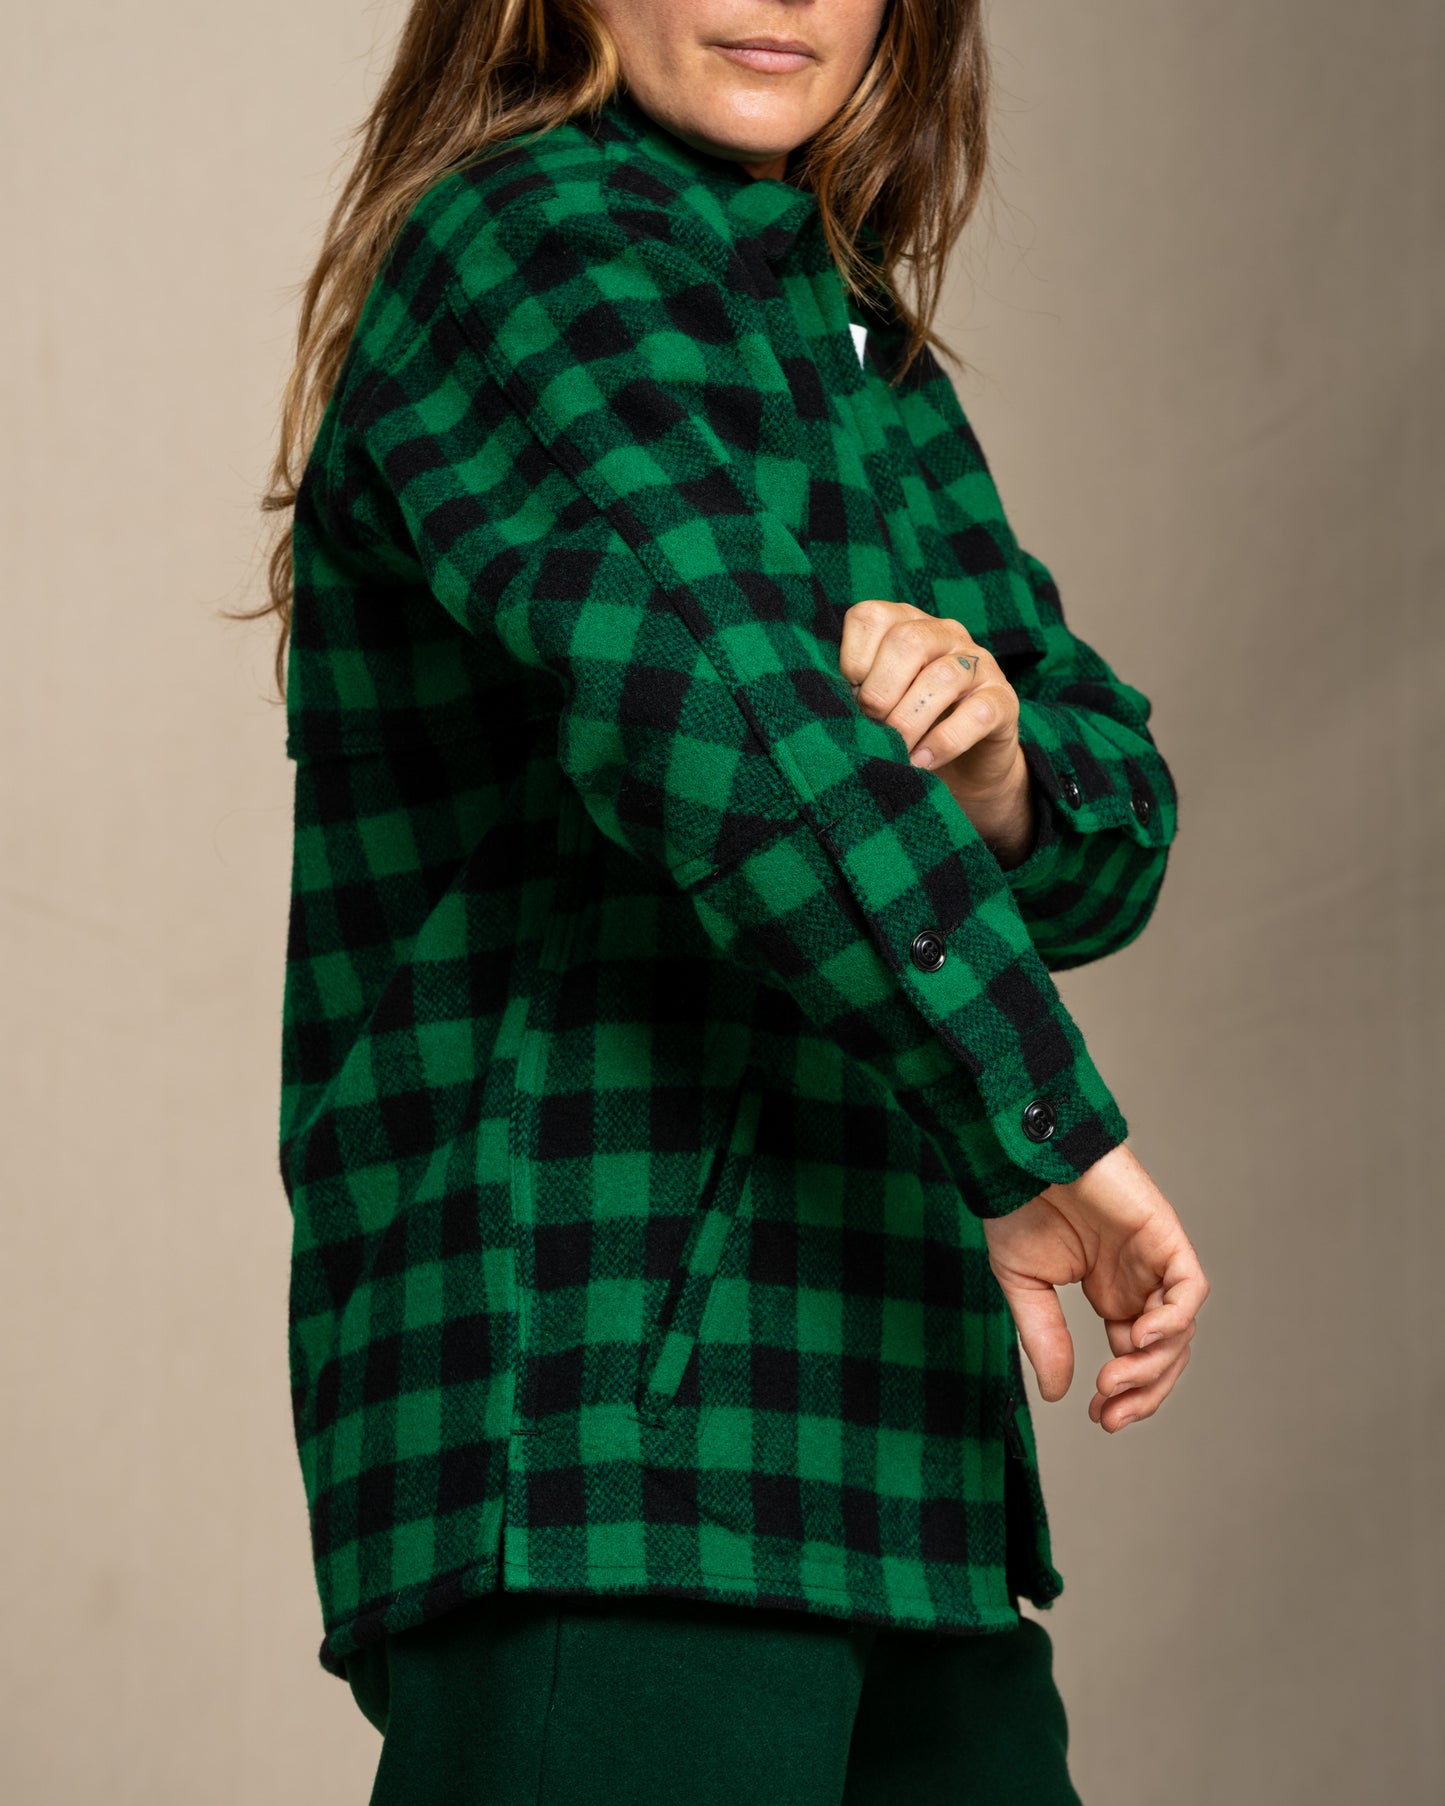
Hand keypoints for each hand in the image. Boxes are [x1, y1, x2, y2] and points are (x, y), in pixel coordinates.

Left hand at [838, 599, 1033, 864]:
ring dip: (910, 721)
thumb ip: (854, 692)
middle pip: (908, 641)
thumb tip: (822, 706)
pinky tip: (922, 762)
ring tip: (895, 752)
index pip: (870, 617)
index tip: (848, 698)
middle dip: (881, 692)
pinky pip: (977, 713)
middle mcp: (944, 634)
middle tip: (872, 728)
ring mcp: (979, 664)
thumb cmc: (905, 731)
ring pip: (944, 677)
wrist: (964, 770)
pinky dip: (944, 742)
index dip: (852, 661)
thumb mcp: (874, 706)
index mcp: (905, 625)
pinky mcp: (1004, 701)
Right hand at [981, 1142, 1208, 1431]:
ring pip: (1179, 1328)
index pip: (1137, 1356)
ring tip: (1113, 1378)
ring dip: (1152, 1365)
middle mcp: (1138, 1279)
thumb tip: (1058, 1394)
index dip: (1127, 1393)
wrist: (1018, 1154)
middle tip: (1110, 1413)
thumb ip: (1045, 1337)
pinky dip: (1173, 1318)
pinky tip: (1139, 1338)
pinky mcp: (1164, 1234)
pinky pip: (1189, 1288)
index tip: (1097, 1416)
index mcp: (1110, 1291)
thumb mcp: (1024, 1285)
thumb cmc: (1016, 1205)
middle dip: (1144, 1390)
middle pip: (1165, 1352)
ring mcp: (1154, 1258)